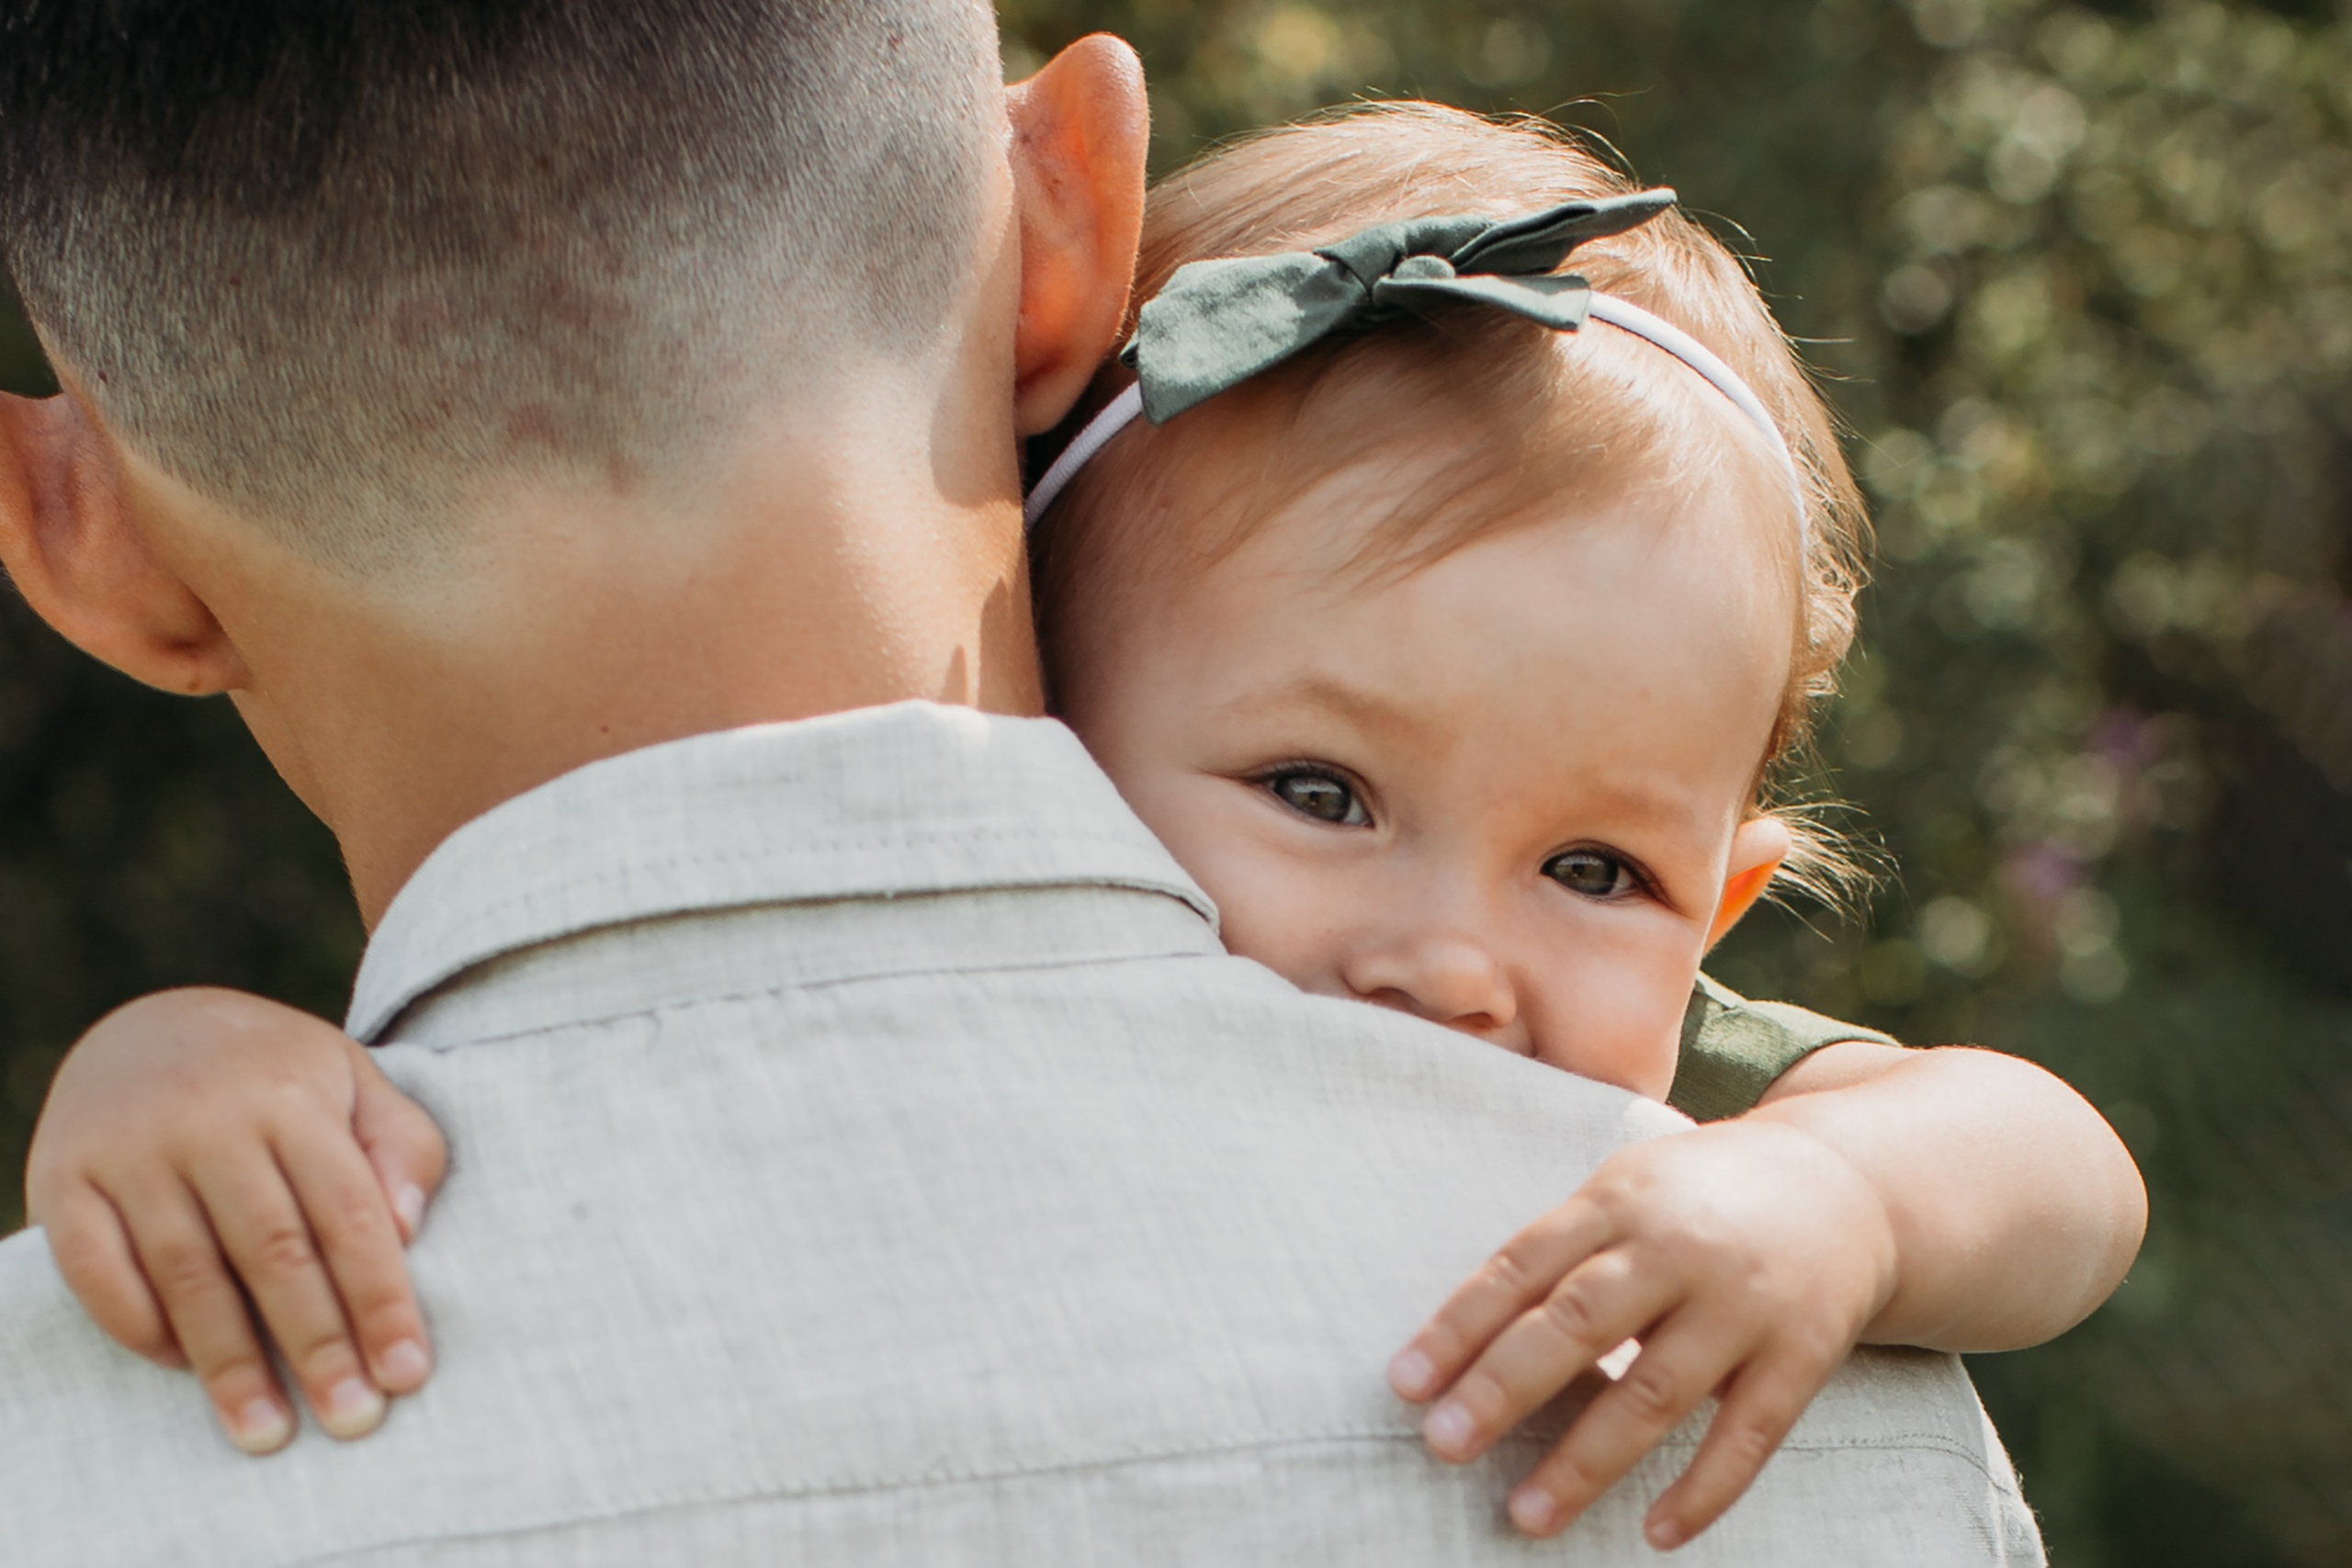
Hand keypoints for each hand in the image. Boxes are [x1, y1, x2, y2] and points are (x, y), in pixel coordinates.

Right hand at [25, 988, 448, 1454]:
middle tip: (350, 1418)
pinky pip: (100, 1274)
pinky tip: (184, 1368)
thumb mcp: (354, 1081)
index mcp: (290, 1096)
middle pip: (272, 1252)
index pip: (348, 1213)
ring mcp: (129, 1151)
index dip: (380, 1299)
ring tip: (266, 1431)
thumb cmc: (275, 1076)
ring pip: (188, 1274)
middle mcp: (208, 1120)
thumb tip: (407, 1232)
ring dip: (229, 1363)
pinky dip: (142, 1329)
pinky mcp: (63, 1180)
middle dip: (316, 1345)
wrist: (145, 1027)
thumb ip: (400, 1147)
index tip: (406, 1373)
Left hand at [1385, 1121, 1898, 1548]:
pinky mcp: (1803, 1356)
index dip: (1461, 1324)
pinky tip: (1654, 1533)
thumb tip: (1460, 1339)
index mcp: (1620, 1199)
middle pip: (1581, 1322)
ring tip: (1526, 1515)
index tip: (1405, 1382)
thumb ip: (1560, 1252)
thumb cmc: (1699, 1196)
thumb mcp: (1627, 1190)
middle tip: (1444, 1444)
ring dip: (1586, 1459)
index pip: (1524, 1265)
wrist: (1848, 1184)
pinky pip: (1748, 1434)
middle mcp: (1680, 1247)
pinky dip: (1703, 1490)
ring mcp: (1744, 1305)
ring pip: (1656, 1391)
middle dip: (1505, 1387)